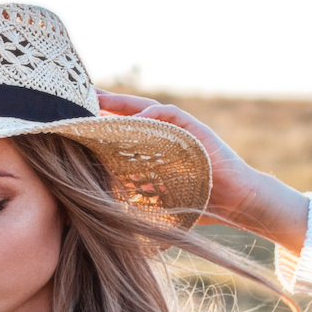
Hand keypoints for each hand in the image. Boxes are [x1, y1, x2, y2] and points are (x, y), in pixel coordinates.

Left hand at [95, 91, 271, 229]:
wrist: (235, 203)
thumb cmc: (196, 203)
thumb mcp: (156, 201)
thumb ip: (133, 198)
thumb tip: (100, 214)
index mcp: (153, 147)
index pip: (122, 129)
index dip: (101, 122)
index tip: (76, 118)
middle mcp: (164, 134)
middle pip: (130, 113)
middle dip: (105, 104)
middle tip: (80, 97)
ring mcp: (180, 130)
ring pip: (146, 109)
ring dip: (122, 104)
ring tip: (99, 100)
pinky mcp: (196, 130)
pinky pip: (172, 115)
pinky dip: (154, 115)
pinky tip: (135, 119)